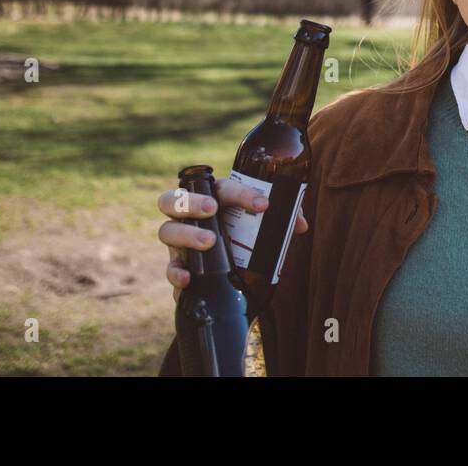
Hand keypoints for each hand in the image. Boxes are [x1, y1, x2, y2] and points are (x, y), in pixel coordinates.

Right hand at [157, 178, 308, 301]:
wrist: (232, 268)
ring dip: (185, 235)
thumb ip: (285, 218)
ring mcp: (179, 241)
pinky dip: (175, 273)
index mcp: (213, 198)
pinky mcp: (178, 266)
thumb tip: (300, 225)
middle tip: (212, 209)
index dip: (241, 194)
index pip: (222, 188)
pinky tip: (188, 279)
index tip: (263, 205)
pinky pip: (170, 268)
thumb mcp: (265, 224)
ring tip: (209, 243)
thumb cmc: (246, 233)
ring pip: (167, 231)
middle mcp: (190, 217)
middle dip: (190, 201)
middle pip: (173, 199)